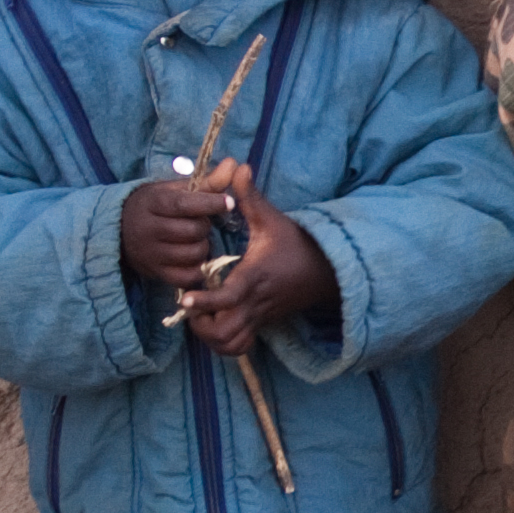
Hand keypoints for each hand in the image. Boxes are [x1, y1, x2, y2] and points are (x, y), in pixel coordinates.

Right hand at [121, 171, 241, 291]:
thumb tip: (233, 163)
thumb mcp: (175, 190)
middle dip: (205, 226)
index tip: (229, 202)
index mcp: (152, 203)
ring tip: (196, 239)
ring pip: (193, 254)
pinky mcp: (155, 273)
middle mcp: (148, 229)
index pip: (183, 205)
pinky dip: (198, 268)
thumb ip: (207, 181)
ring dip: (203, 247)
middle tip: (201, 222)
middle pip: (192, 231)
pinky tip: (195, 258)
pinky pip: (187, 276)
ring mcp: (151, 254)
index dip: (210, 203)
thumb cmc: (155, 206)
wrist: (119, 230)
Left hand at [175, 163, 339, 350]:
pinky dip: (224, 343)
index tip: (186, 296)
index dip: (204, 302)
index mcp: (254, 277)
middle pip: (224, 333)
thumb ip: (249, 196)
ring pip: (230, 344)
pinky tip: (217, 322)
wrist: (328, 268)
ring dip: (210, 336)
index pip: (226, 298)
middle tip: (189, 306)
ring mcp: (260, 316)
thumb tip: (237, 166)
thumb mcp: (272, 218)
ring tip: (200, 316)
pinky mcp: (263, 323)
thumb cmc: (296, 242)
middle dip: (200, 325)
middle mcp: (255, 302)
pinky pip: (240, 346)